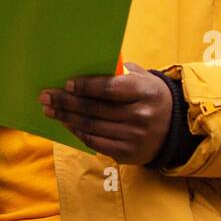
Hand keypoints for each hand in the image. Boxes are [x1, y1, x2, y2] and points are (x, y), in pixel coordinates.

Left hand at [39, 62, 172, 163]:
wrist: (175, 126)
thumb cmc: (148, 95)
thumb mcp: (142, 78)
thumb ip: (117, 72)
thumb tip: (82, 66)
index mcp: (144, 92)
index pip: (110, 89)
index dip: (86, 86)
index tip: (67, 84)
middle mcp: (140, 116)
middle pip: (95, 109)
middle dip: (66, 102)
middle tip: (45, 96)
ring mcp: (134, 137)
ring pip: (91, 126)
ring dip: (66, 117)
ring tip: (49, 109)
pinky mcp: (127, 153)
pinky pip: (95, 142)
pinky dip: (78, 132)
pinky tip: (66, 123)